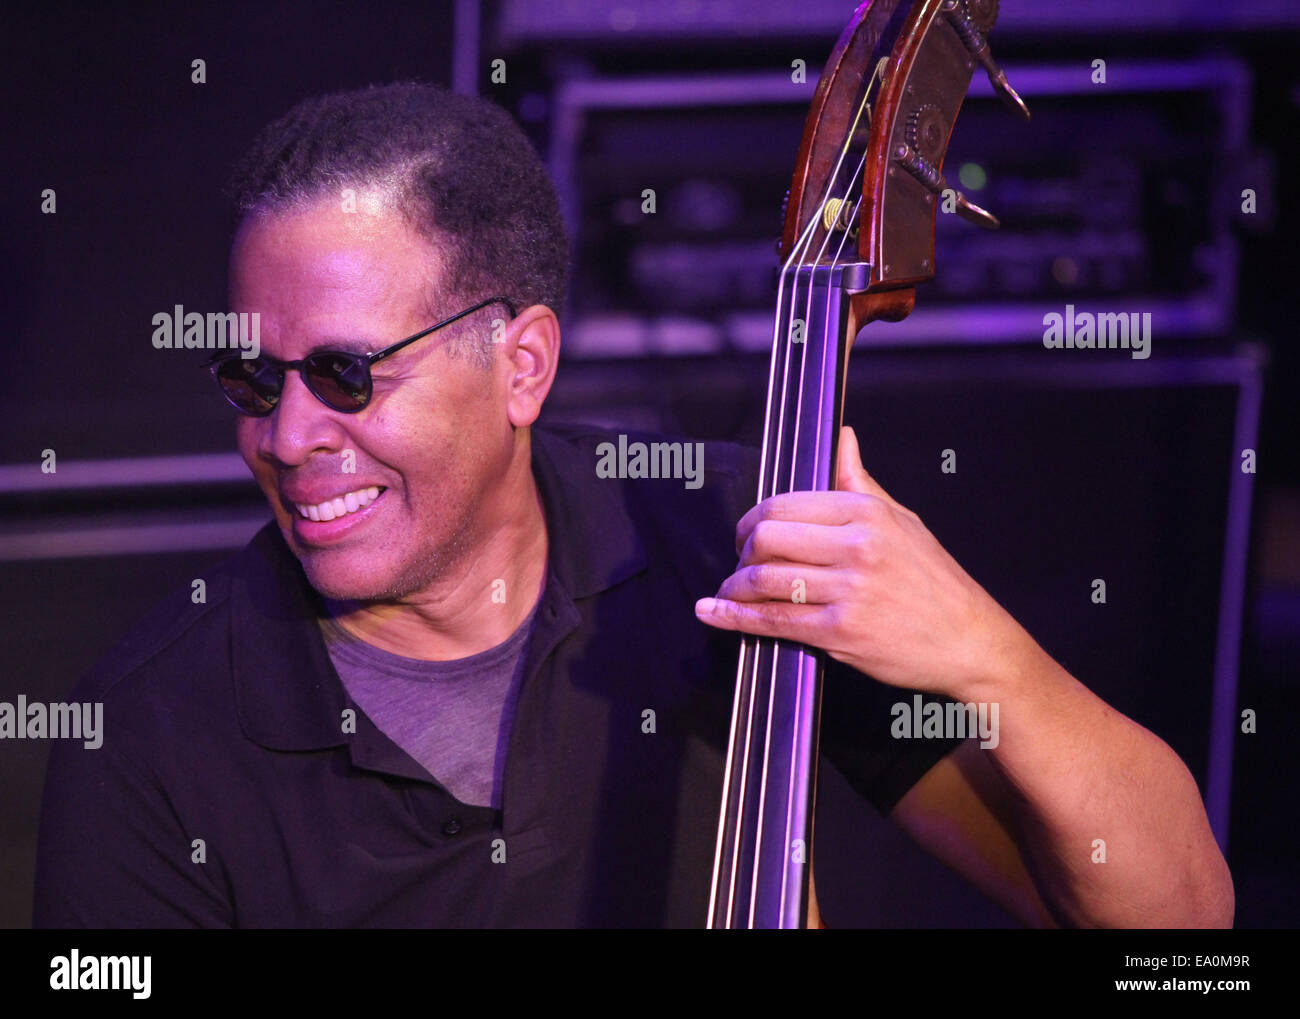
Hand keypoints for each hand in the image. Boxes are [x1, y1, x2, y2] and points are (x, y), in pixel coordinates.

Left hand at [694, 426, 1025, 699]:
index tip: (745, 535)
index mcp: (865, 513)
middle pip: (766, 538)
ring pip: (764, 580)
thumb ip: (859, 482)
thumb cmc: (935, 581)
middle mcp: (855, 546)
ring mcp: (848, 590)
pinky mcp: (842, 632)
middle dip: (740, 553)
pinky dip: (735, 618)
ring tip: (730, 593)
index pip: (783, 505)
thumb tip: (843, 440)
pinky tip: (715, 613)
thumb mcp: (902, 520)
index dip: (751, 521)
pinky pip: (774, 621)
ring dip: (734, 588)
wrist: (970, 639)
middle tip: (739, 565)